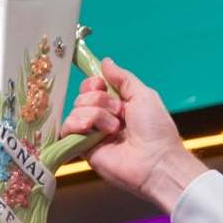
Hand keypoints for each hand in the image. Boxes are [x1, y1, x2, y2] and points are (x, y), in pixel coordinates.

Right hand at [58, 59, 206, 213]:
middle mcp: (103, 118)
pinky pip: (67, 128)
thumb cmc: (155, 129)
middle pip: (83, 96)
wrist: (155, 161)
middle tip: (119, 114)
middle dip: (99, 100)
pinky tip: (90, 129)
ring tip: (114, 129)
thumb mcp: (143, 94)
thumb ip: (122, 77)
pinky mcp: (83, 149)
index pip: (92, 87)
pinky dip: (77, 124)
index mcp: (117, 105)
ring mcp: (92, 134)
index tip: (104, 86)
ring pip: (76, 110)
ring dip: (96, 114)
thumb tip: (105, 61)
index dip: (94, 83)